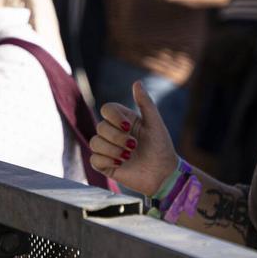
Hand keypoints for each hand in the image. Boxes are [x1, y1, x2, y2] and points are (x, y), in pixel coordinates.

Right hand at [89, 81, 179, 195]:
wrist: (162, 174)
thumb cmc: (161, 147)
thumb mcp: (155, 123)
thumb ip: (145, 103)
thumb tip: (137, 83)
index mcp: (125, 121)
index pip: (107, 109)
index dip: (114, 116)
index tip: (128, 126)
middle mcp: (114, 133)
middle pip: (100, 127)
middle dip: (117, 137)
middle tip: (134, 146)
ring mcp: (108, 149)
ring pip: (94, 142)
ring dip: (112, 150)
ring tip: (128, 156)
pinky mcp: (105, 165)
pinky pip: (94, 159)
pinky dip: (107, 161)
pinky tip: (121, 164)